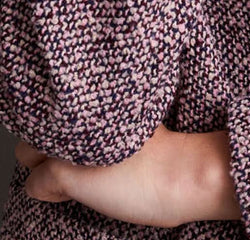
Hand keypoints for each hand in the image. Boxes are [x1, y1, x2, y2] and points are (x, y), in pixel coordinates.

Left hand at [15, 125, 240, 226]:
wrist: (180, 170)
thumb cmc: (168, 151)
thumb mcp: (133, 122)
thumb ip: (105, 118)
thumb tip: (85, 129)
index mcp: (95, 99)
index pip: (54, 106)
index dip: (63, 126)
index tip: (79, 137)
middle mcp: (74, 115)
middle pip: (36, 126)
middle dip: (48, 143)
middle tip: (75, 157)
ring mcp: (65, 142)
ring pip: (26, 153)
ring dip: (44, 165)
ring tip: (74, 173)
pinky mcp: (61, 171)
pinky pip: (34, 185)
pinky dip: (50, 192)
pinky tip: (75, 192)